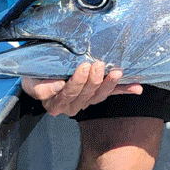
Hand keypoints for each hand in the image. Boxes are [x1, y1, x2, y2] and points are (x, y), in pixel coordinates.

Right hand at [19, 60, 141, 116]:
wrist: (40, 74)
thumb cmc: (36, 75)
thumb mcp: (32, 81)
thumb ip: (40, 88)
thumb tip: (56, 87)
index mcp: (56, 103)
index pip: (69, 95)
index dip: (77, 83)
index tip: (83, 67)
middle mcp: (72, 105)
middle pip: (86, 95)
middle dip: (93, 80)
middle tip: (98, 64)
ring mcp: (86, 100)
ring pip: (100, 95)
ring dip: (110, 84)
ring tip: (116, 72)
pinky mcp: (97, 93)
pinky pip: (113, 93)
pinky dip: (125, 90)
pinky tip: (137, 88)